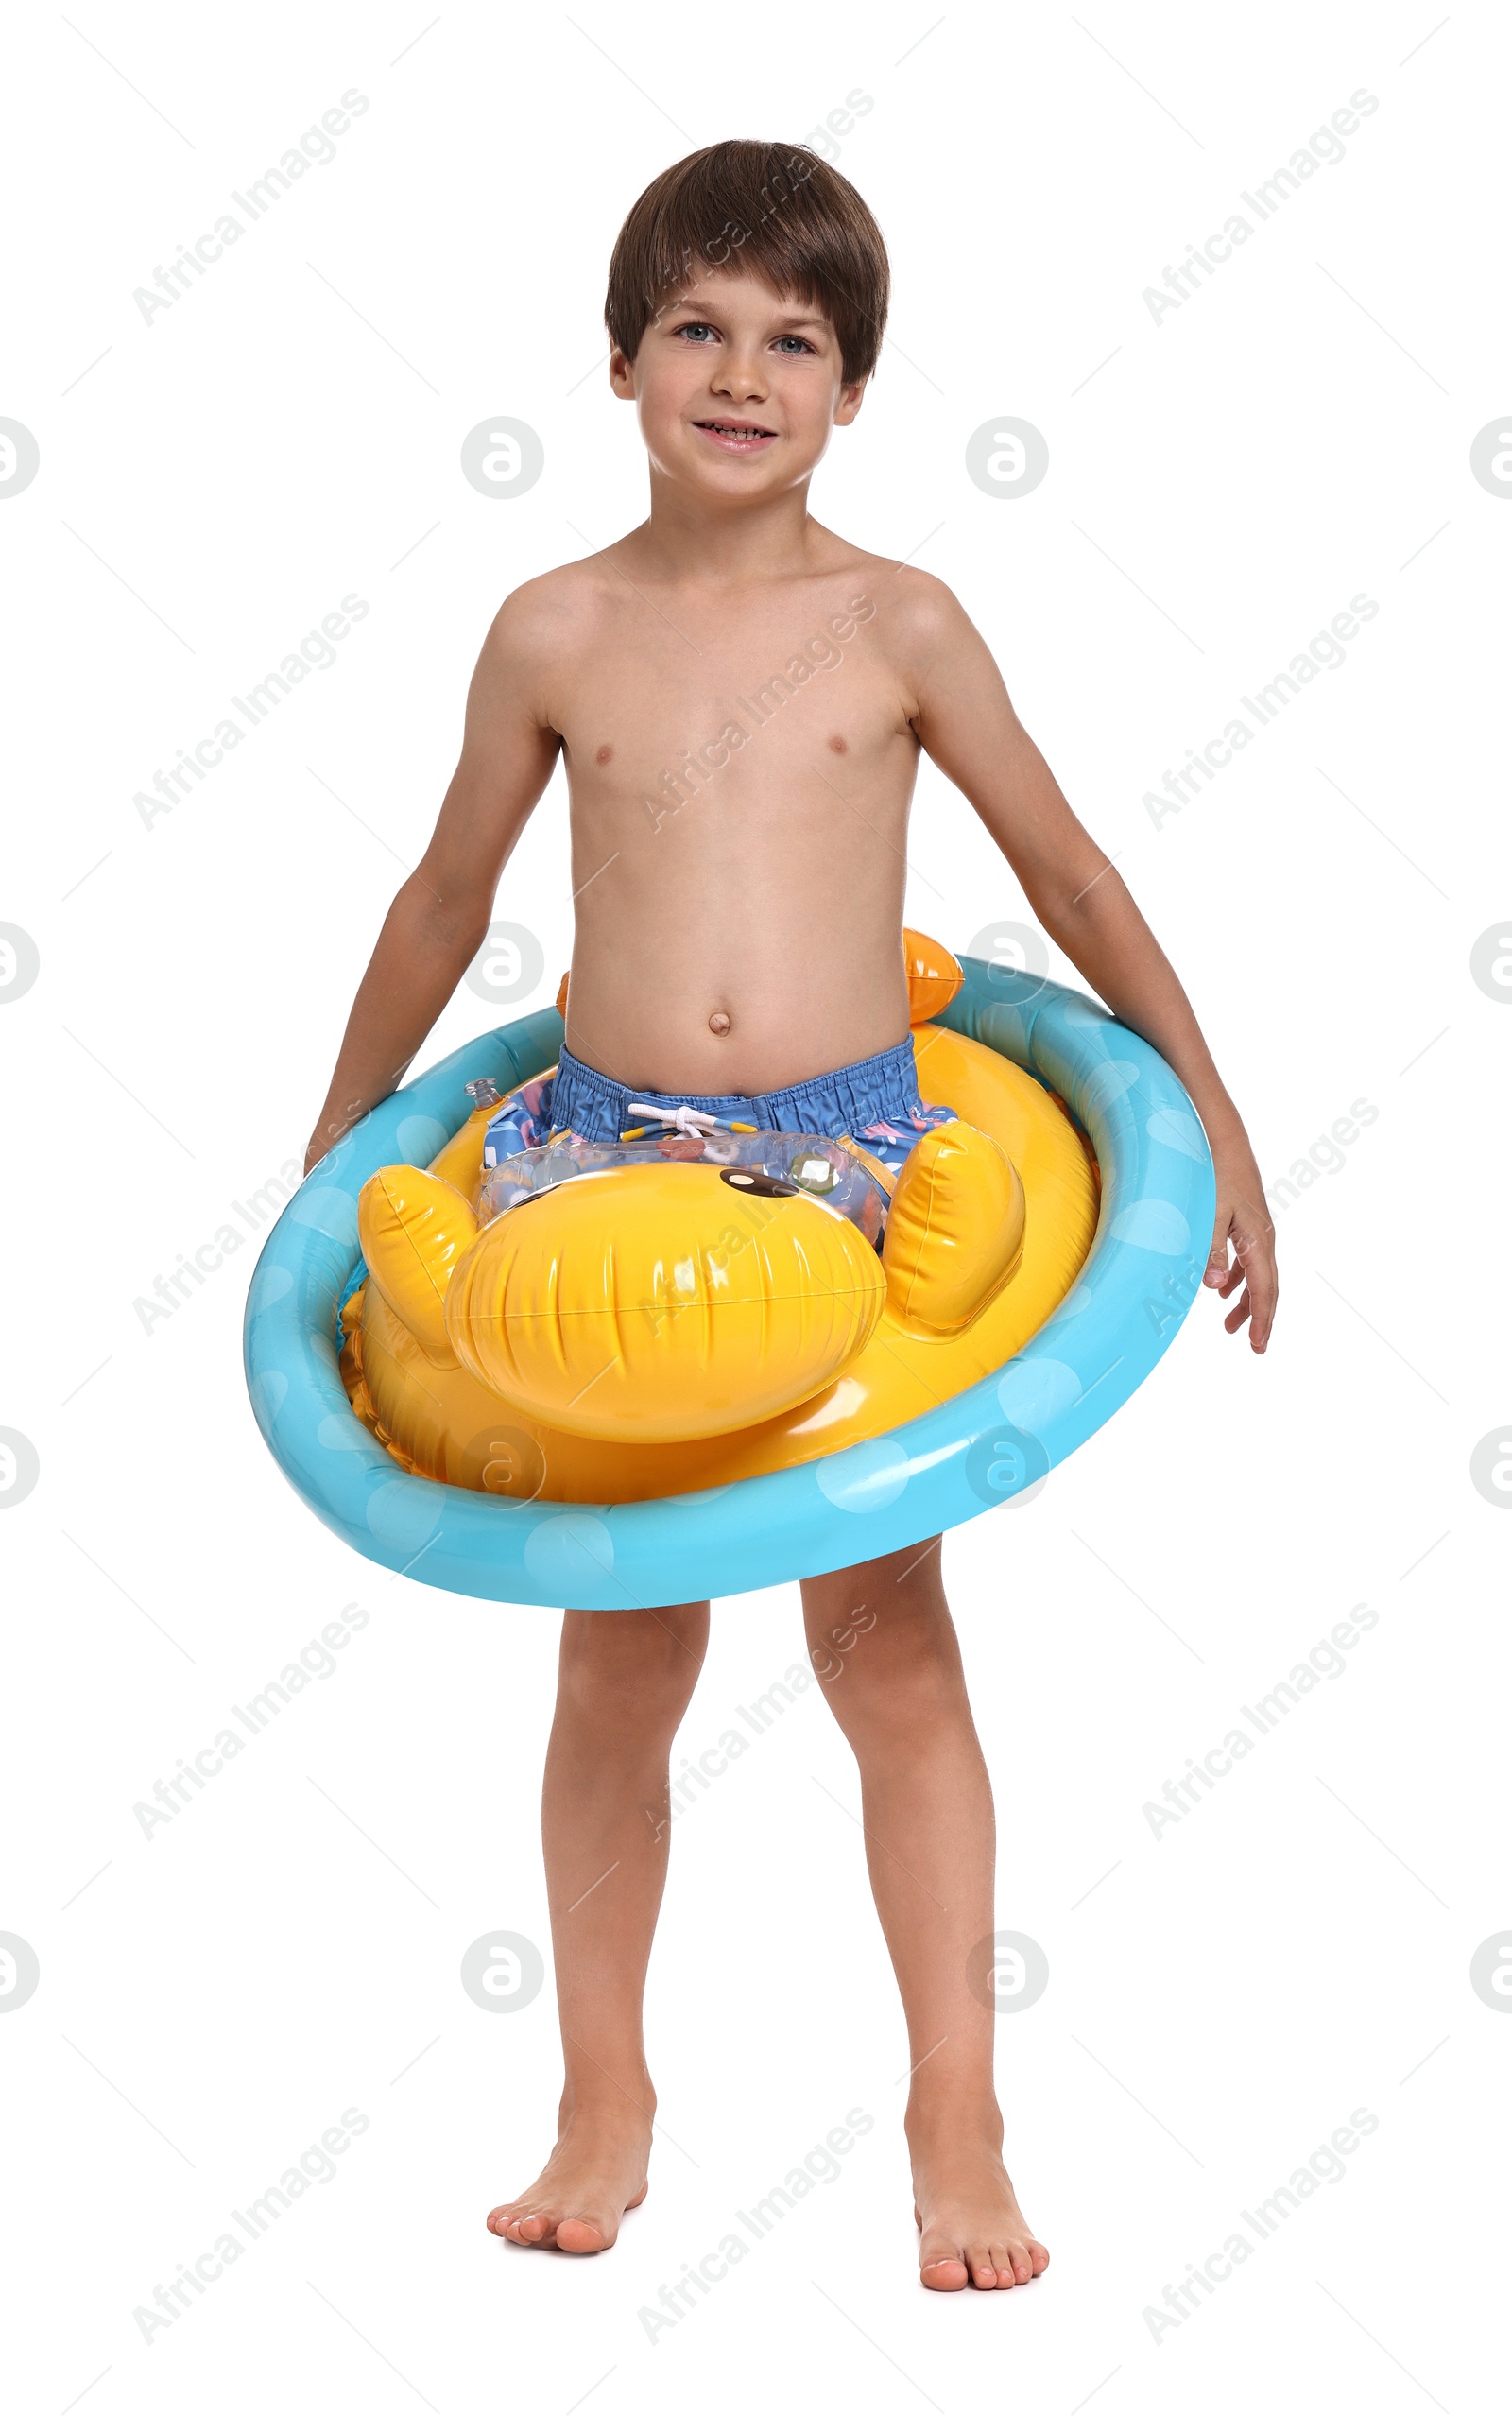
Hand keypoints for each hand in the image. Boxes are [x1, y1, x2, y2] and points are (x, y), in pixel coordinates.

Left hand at [1203, 1152, 1276, 1351]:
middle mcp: (1264, 1238)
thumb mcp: (1208, 1214)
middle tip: (1254, 1347)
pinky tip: (1222, 1291)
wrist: (1224, 1138)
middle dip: (1260, 1318)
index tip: (1258, 1347)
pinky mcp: (1248, 1222)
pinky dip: (1238, 1279)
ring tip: (1228, 1326)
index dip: (1261, 1321)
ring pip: (1257, 1275)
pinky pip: (1248, 1260)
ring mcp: (1258, 1230)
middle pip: (1267, 1287)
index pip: (1264, 1291)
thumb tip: (1214, 1290)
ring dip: (1246, 1301)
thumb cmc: (1214, 1175)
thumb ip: (1211, 1252)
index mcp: (1257, 1241)